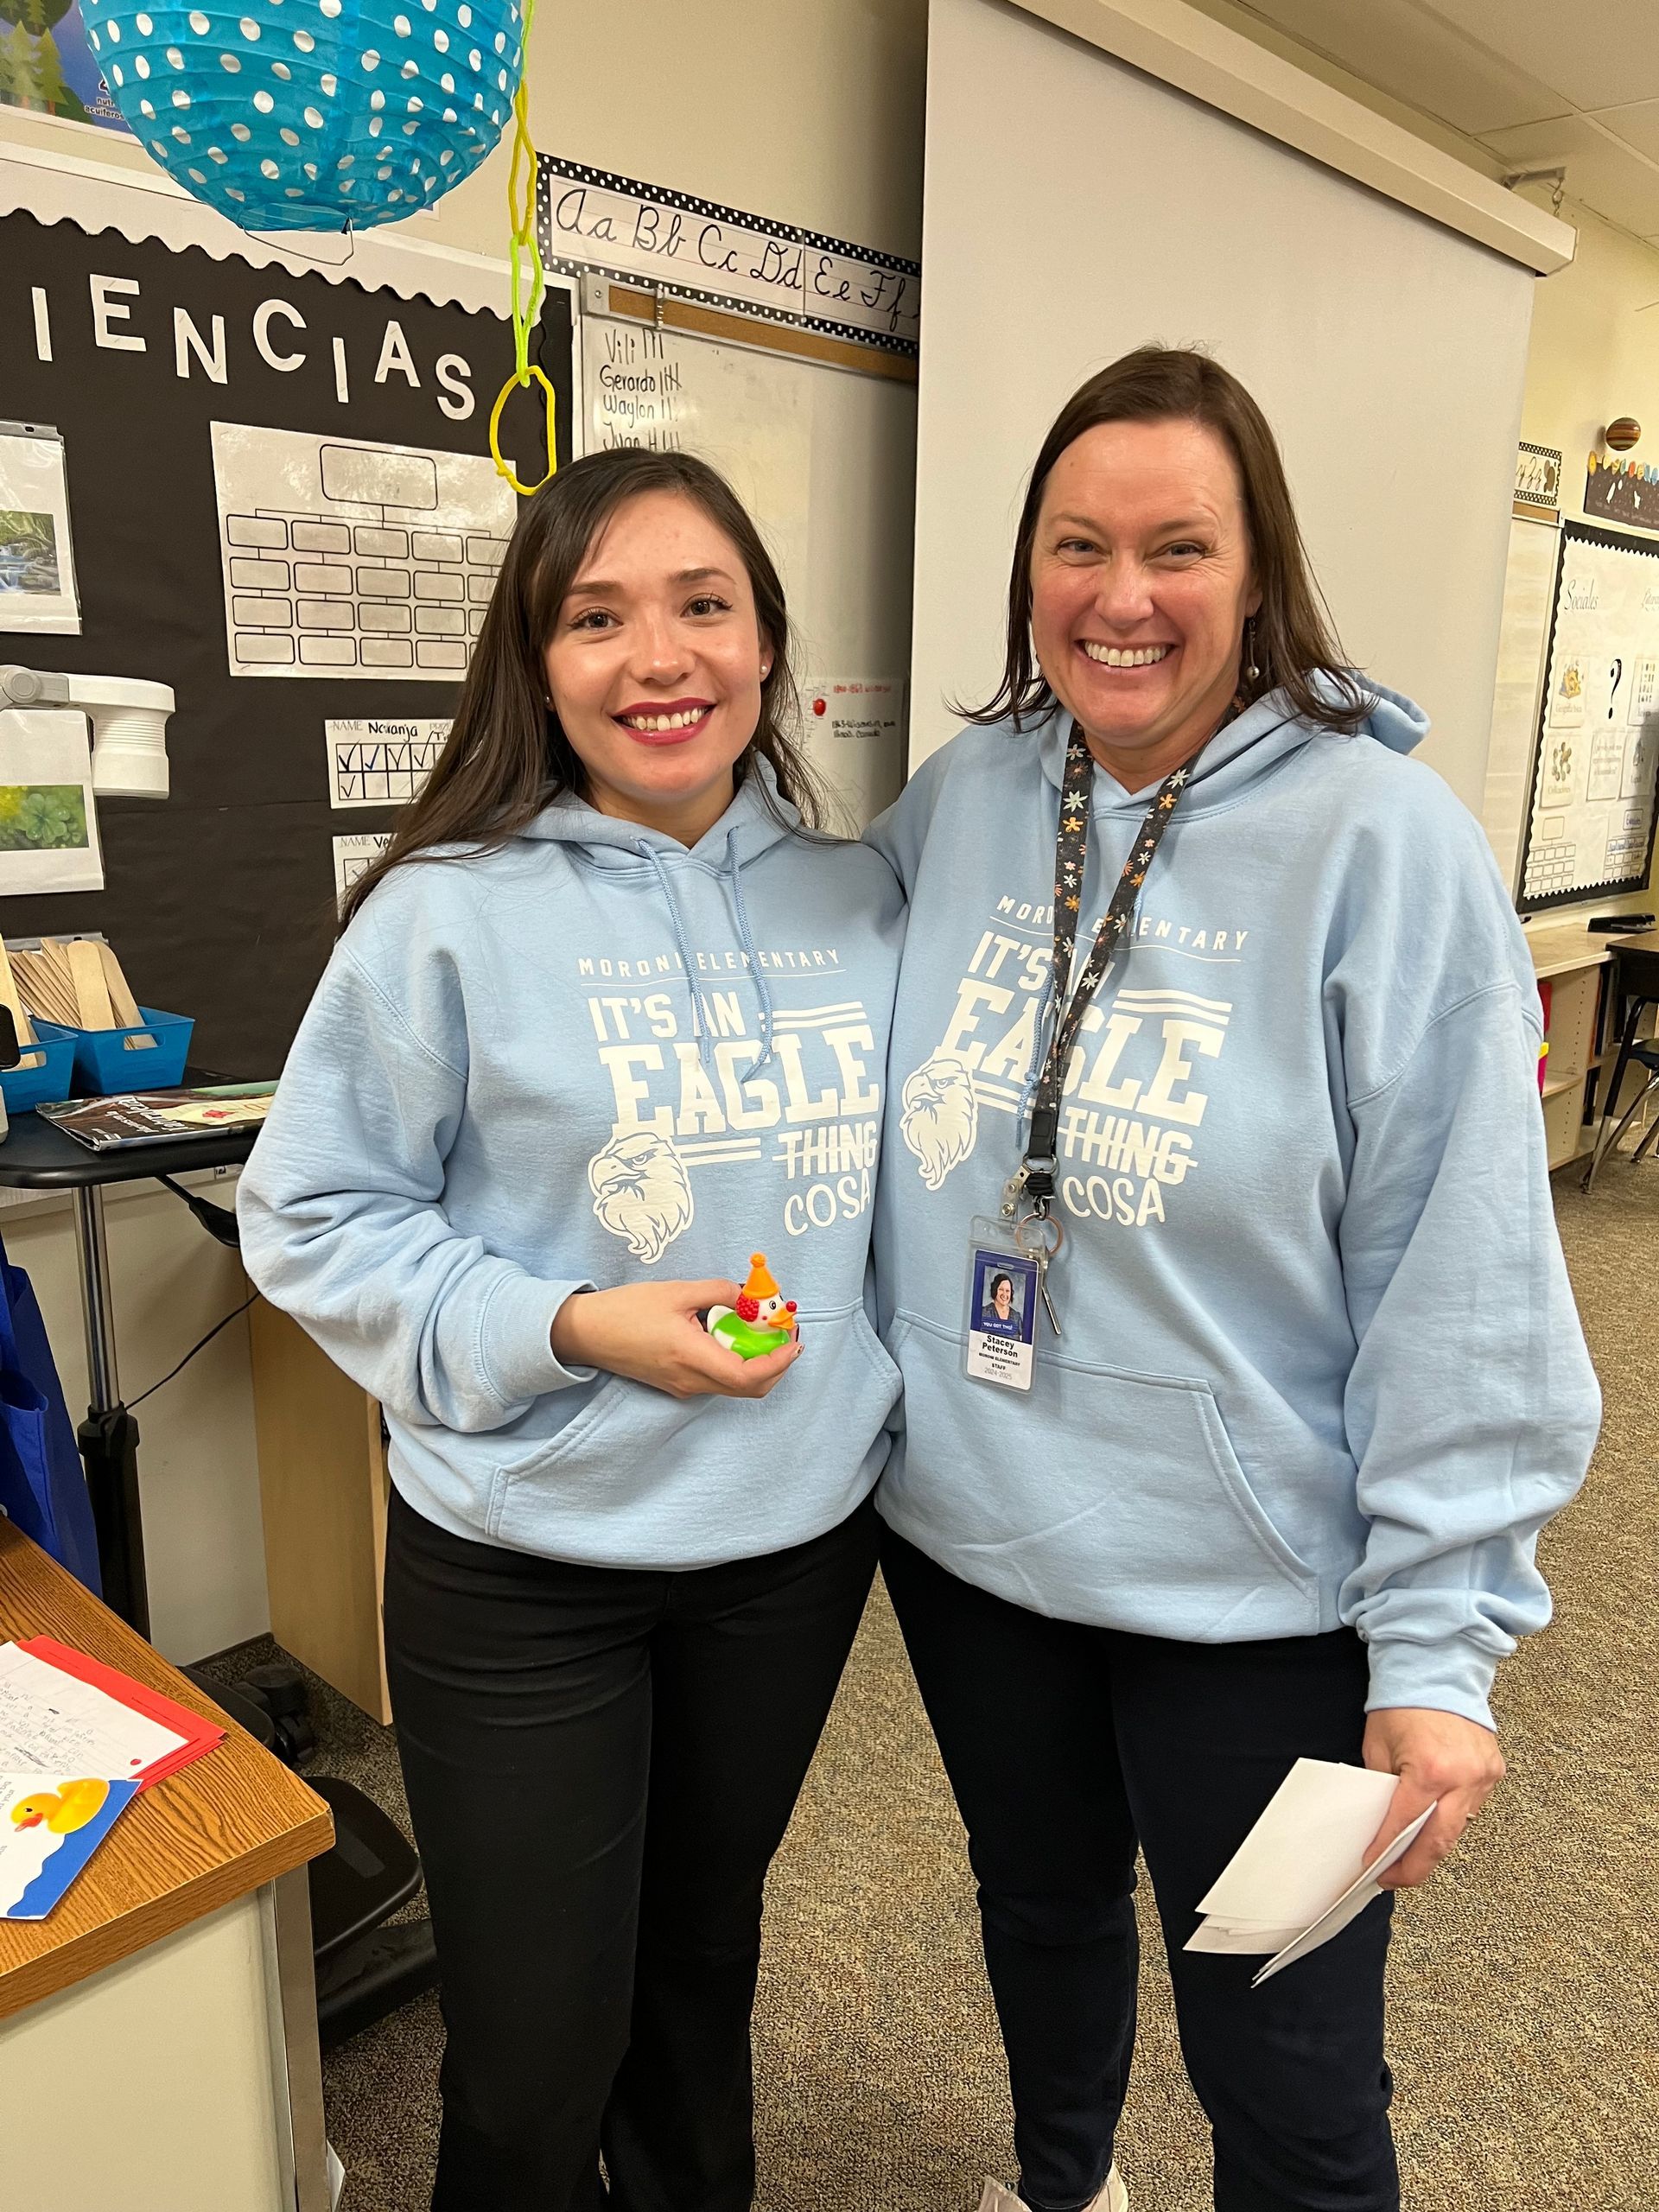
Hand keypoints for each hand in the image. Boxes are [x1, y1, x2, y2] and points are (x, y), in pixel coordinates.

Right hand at [550, 1280, 801, 1400]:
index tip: (793, 1342)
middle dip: (776, 1365)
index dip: (778, 1363)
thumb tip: (748, 1296)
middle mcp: (690, 1380)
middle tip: (787, 1336)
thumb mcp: (677, 1291)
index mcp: (691, 1357)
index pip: (748, 1376)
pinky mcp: (676, 1384)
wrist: (587, 1333)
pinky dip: (736, 1364)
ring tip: (765, 1333)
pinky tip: (735, 1337)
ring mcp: (683, 1387)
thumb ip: (718, 1291)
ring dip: (757, 1365)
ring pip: (734, 1386)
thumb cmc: (626, 1310)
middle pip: (748, 1388)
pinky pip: (716, 1380)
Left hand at [1361, 1706, 1505, 1888]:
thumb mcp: (1378, 1746)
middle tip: (1395, 1879)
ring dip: (1434, 1844)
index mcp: (1429, 1769)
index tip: (1373, 1867)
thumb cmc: (1404, 1701)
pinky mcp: (1494, 1771)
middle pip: (1439, 1842)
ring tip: (1410, 1856)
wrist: (1439, 1667)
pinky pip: (1471, 1807)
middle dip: (1415, 1868)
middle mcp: (1462, 1777)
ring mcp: (1483, 1776)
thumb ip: (1383, 1786)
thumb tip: (1381, 1821)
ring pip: (1459, 1828)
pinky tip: (1434, 1823)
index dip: (1386, 1851)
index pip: (1404, 1825)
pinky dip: (1452, 1817)